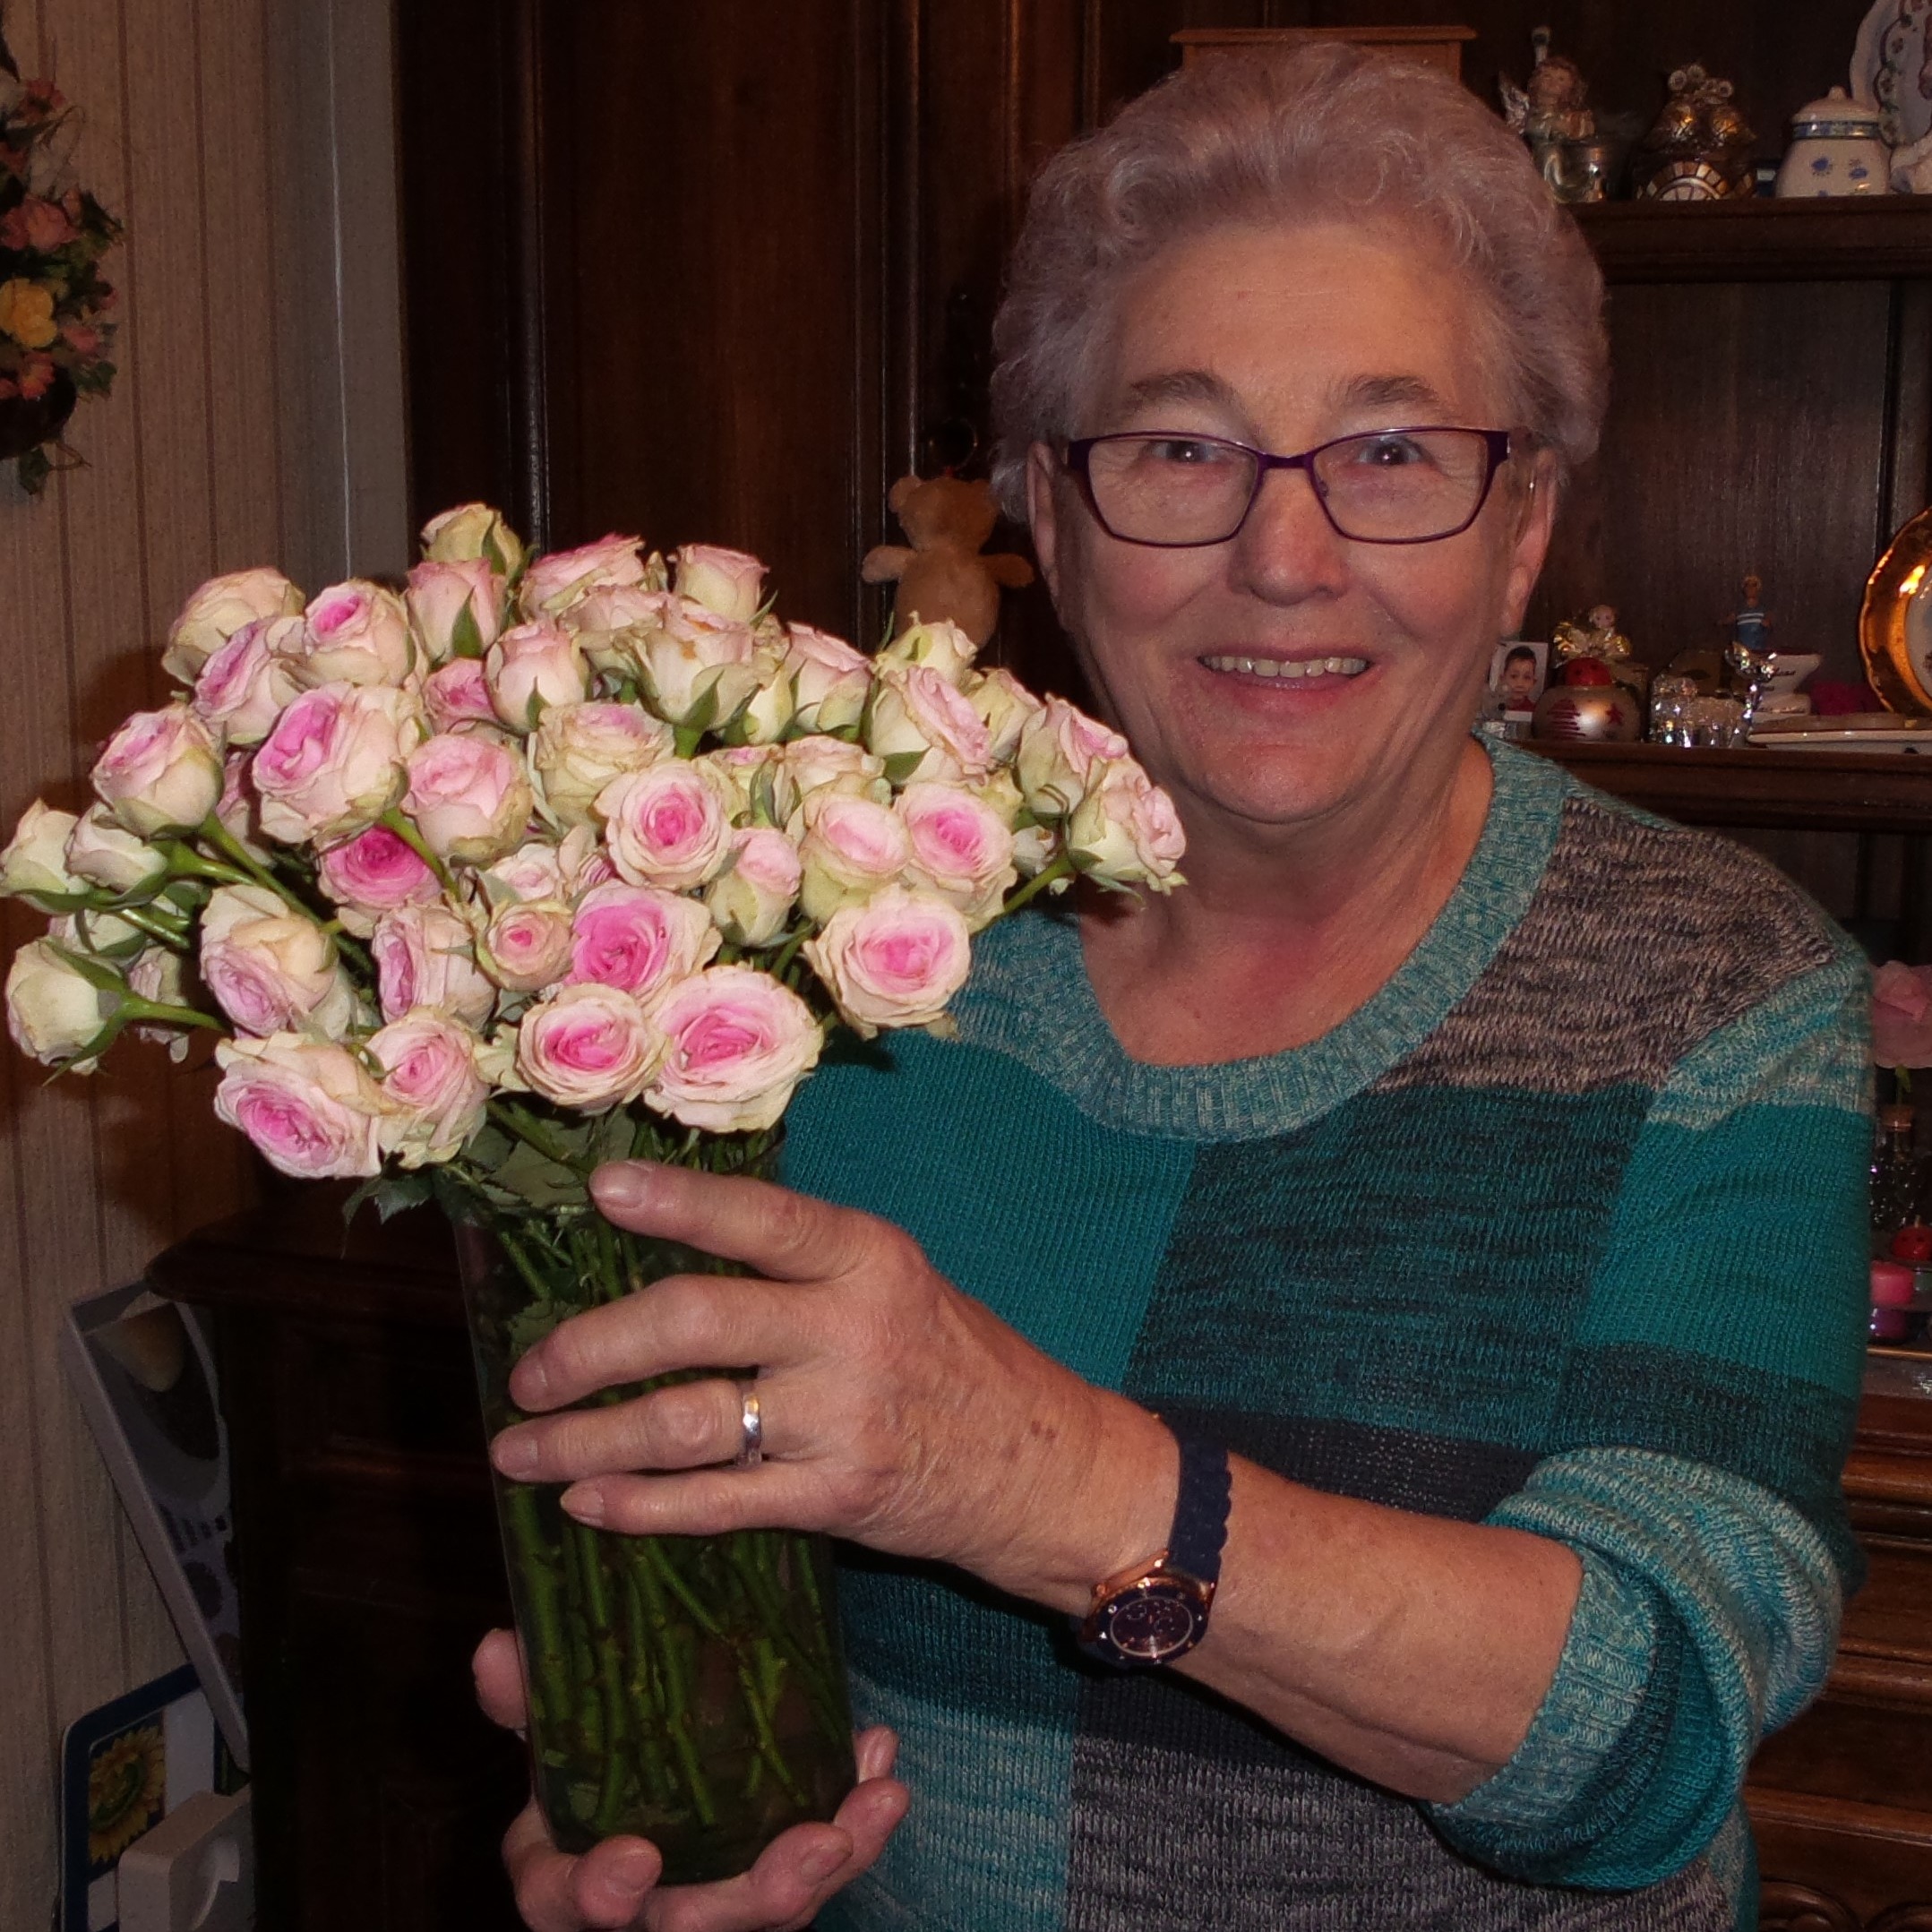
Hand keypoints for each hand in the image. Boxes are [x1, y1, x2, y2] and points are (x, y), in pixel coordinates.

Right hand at [473, 1627, 907, 1930]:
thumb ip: (527, 1692)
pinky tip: (881, 1766)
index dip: (594, 1893)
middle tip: (817, 1846)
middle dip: (759, 1894)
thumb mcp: (553, 1718)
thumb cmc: (591, 1742)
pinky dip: (858, 1820)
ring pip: (774, 1907)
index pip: (562, 1901)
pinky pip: (823, 1862)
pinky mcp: (776, 1875)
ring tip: (877, 1803)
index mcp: (568, 1865)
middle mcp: (647, 1901)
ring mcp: (718, 1896)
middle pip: (694, 1925)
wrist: (655, 1747)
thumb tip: (495, 1647)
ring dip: (834, 1857)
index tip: (637, 1857)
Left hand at [487, 1161, 1172, 1607]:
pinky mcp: (836, 1497)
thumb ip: (798, 1268)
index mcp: (865, 1257)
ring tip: (519, 1450)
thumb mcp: (893, 1284)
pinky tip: (585, 1503)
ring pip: (685, 1421)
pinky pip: (716, 1503)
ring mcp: (842, 1417)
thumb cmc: (954, 1361)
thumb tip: (660, 1250)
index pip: (758, 1219)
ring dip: (585, 1438)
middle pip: (694, 1320)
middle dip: (589, 1348)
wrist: (1044, 1466)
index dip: (675, 1204)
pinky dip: (639, 1505)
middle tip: (526, 1372)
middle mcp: (850, 1328)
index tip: (597, 1191)